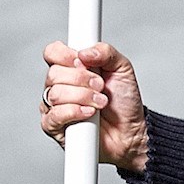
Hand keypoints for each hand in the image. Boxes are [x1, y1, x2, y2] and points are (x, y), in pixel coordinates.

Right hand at [40, 40, 147, 169]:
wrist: (131, 132)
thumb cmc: (124, 103)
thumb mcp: (122, 69)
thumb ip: (105, 52)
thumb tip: (84, 52)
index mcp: (71, 68)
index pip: (52, 53)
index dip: (65, 55)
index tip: (83, 62)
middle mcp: (60, 86)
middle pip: (53, 74)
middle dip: (81, 79)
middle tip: (100, 86)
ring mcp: (55, 107)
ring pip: (55, 94)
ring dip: (83, 97)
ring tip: (100, 103)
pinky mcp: (55, 127)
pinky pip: (54, 115)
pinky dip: (74, 112)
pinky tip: (89, 113)